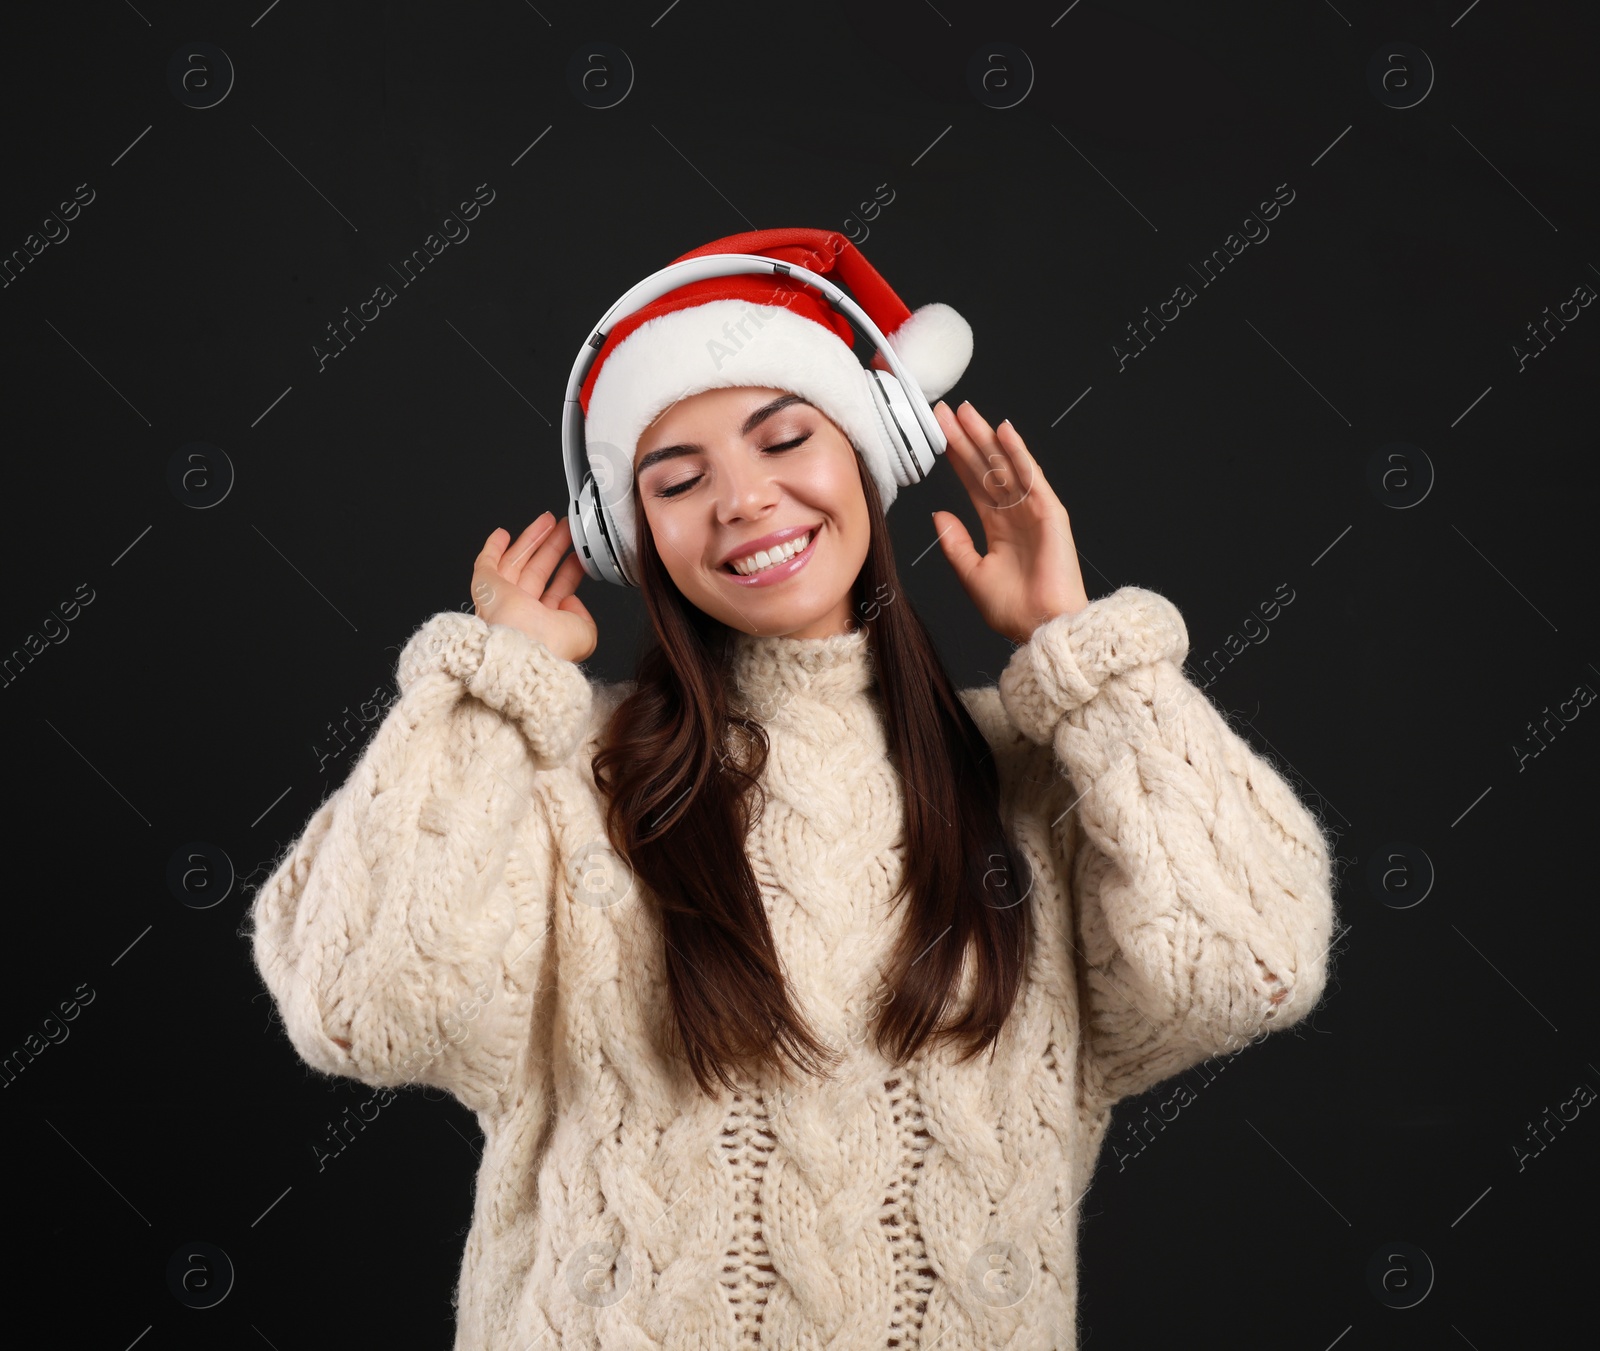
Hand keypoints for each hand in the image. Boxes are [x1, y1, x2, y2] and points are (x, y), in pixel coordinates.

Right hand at [470, 513, 597, 663]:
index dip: (568, 572)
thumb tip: (572, 601)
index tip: (577, 556)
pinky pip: (486, 563)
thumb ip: (583, 617)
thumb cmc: (550, 646)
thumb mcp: (584, 634)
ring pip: (517, 561)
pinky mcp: (486, 586)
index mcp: (543, 624)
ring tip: (548, 520)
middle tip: (566, 530)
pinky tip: (502, 534)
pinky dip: (493, 547)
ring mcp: (503, 598)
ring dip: (532, 539)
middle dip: (553, 548)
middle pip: (538, 571)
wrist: (522, 648)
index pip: (557, 591)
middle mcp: (522, 611)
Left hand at [930, 400, 1089, 643]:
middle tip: (945, 410)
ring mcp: (1033, 511)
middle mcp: (1015, 513)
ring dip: (987, 438)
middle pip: (987, 467)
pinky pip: (1031, 477)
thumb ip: (955, 543)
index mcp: (997, 527)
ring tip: (967, 412)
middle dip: (967, 438)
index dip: (956, 456)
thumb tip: (938, 513)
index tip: (937, 432)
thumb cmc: (1013, 609)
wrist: (1041, 627)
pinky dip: (1018, 453)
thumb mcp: (972, 573)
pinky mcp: (1050, 513)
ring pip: (1006, 466)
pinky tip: (1004, 432)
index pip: (973, 482)